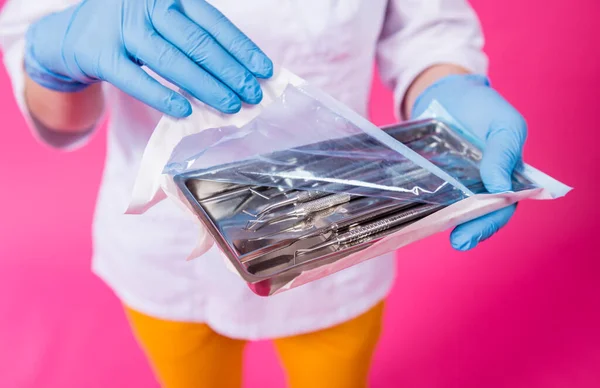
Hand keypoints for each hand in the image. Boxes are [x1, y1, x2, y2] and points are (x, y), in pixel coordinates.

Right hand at [24, 0, 272, 116]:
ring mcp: (122, 28)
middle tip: (253, 94)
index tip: (265, 71)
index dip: (242, 48)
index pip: (214, 23)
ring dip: (205, 86)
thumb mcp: (164, 20)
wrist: (74, 33)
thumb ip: (196, 38)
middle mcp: (147, 5)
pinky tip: (185, 110)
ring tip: (230, 105)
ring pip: (171, 61)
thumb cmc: (134, 30)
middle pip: (197, 43)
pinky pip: (136, 79)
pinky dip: (162, 96)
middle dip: (230, 72)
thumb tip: (240, 71)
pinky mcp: (101, 54)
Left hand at [412, 74, 526, 250]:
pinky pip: (433, 195)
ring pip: (456, 209)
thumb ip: (504, 154)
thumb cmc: (482, 106)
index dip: (488, 223)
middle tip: (458, 243)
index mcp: (507, 175)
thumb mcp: (503, 124)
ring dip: (447, 223)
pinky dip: (428, 206)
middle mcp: (483, 184)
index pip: (503, 206)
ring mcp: (459, 182)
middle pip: (480, 214)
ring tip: (434, 233)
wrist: (446, 91)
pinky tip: (418, 215)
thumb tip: (499, 188)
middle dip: (470, 230)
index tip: (469, 236)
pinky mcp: (437, 177)